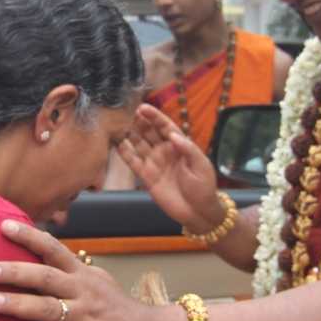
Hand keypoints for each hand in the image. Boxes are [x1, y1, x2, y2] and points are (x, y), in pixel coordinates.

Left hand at [0, 222, 177, 320]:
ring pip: (46, 309)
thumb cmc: (116, 310)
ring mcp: (85, 319)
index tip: (3, 226)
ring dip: (15, 304)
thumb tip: (36, 259)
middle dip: (13, 272)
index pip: (54, 249)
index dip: (29, 237)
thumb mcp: (96, 283)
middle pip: (45, 277)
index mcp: (82, 275)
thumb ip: (68, 273)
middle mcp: (83, 292)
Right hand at [119, 104, 224, 231]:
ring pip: (139, 144)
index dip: (154, 116)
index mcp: (179, 145)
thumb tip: (173, 135)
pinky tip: (117, 143)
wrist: (198, 212)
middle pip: (149, 132)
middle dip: (139, 122)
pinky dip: (125, 153)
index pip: (165, 126)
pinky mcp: (146, 177)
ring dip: (130, 134)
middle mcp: (165, 151)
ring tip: (119, 124)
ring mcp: (155, 163)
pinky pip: (133, 162)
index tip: (142, 107)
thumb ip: (187, 148)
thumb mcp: (201, 165)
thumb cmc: (204, 187)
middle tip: (127, 112)